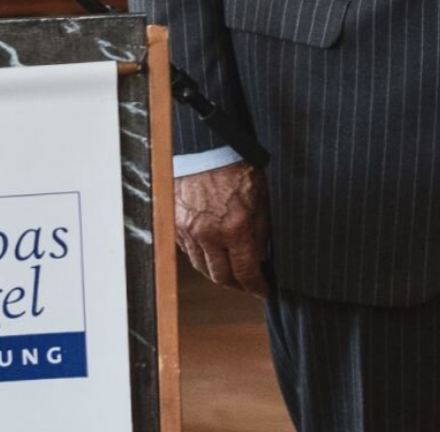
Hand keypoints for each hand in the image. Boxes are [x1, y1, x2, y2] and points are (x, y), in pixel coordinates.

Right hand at [175, 161, 267, 295]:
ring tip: (233, 270)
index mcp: (235, 228)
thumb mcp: (262, 198)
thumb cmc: (239, 167)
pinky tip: (215, 253)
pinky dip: (203, 257)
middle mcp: (209, 235)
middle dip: (237, 284)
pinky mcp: (176, 226)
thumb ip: (261, 231)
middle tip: (249, 283)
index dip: (256, 286)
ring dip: (218, 273)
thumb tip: (261, 257)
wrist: (208, 148)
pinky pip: (189, 252)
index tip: (263, 290)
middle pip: (221, 277)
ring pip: (202, 267)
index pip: (245, 272)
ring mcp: (189, 232)